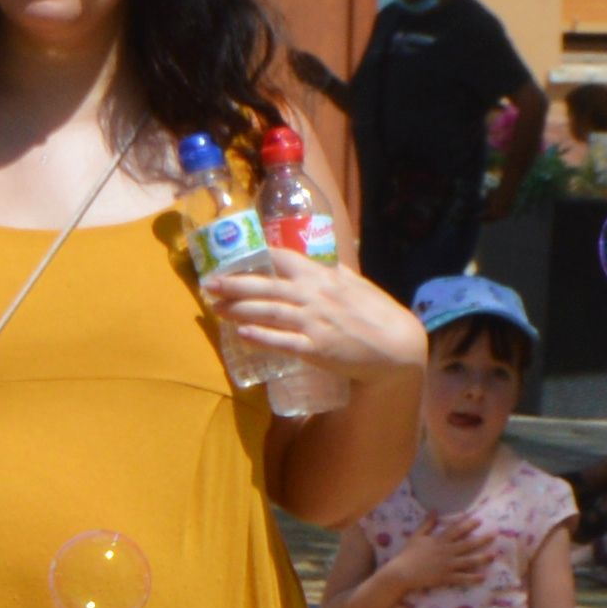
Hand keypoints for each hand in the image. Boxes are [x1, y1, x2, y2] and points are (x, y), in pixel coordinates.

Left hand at [205, 246, 424, 400]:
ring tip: (215, 308)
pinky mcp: (315, 349)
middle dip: (234, 284)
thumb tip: (322, 262)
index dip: (254, 258)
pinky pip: (282, 342)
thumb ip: (335, 273)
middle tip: (209, 285)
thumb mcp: (357, 284)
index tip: (231, 260)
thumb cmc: (378, 314)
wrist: (397, 348)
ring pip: (268, 312)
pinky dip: (260, 337)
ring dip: (238, 309)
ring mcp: (314, 322)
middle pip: (266, 287)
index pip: (282, 259)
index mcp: (323, 276)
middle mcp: (315, 296)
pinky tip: (240, 334)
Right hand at [401, 508, 507, 594]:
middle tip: (495, 534)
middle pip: (467, 544)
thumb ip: (427, 524)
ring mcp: (447, 565)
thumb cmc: (408, 554)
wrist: (402, 573)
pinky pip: (462, 578)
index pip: (457, 530)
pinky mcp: (445, 577)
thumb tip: (435, 510)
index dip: (469, 524)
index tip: (480, 520)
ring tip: (494, 555)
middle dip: (482, 539)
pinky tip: (483, 576)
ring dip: (482, 558)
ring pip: (468, 561)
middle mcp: (446, 551)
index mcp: (439, 541)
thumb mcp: (417, 536)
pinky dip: (473, 578)